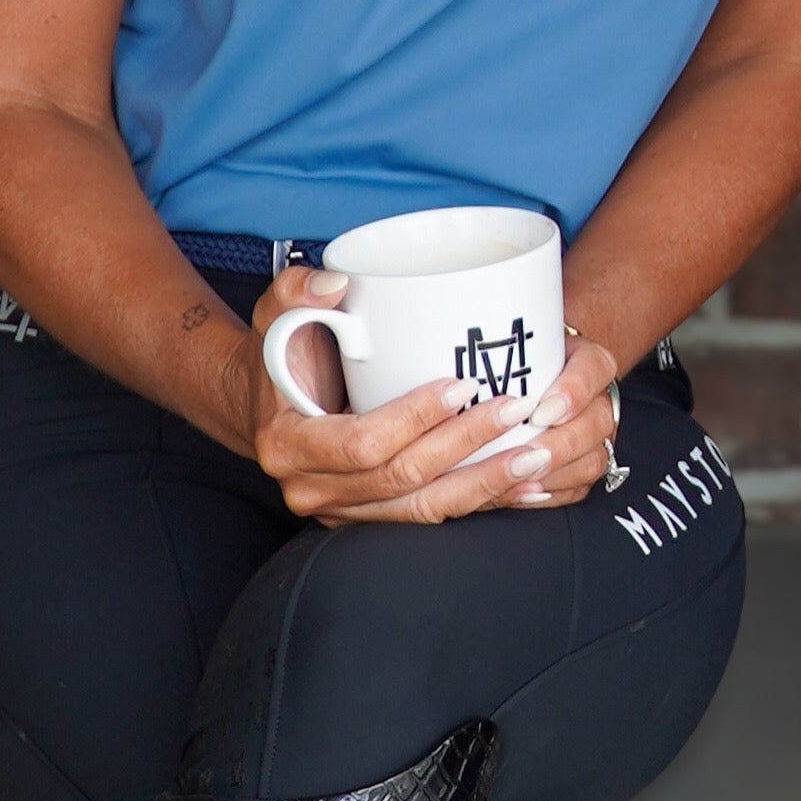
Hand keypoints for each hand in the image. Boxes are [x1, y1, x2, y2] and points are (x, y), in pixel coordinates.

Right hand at [243, 271, 622, 523]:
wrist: (264, 405)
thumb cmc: (282, 354)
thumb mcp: (277, 311)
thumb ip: (299, 289)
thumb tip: (337, 284)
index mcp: (288, 443)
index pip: (362, 442)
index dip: (415, 418)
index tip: (461, 385)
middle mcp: (312, 489)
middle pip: (403, 478)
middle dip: (466, 446)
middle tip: (516, 409)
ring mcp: (343, 511)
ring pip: (423, 510)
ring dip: (485, 484)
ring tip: (535, 455)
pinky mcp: (371, 516)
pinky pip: (431, 516)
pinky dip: (479, 500)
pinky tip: (523, 486)